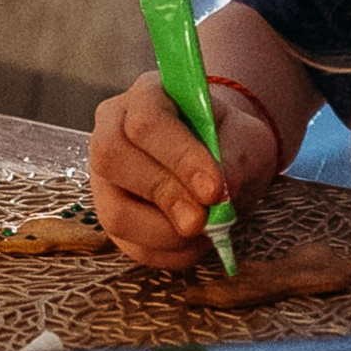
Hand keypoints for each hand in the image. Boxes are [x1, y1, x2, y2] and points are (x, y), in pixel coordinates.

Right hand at [89, 71, 281, 264]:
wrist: (220, 163)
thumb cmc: (229, 141)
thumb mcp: (246, 138)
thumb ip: (235, 157)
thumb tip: (221, 191)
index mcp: (145, 97)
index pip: (146, 123)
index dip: (179, 158)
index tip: (214, 189)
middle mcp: (110, 133)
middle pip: (112, 159)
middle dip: (164, 195)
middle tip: (204, 219)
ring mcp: (105, 179)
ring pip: (115, 213)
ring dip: (166, 233)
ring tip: (205, 230)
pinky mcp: (112, 218)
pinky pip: (129, 246)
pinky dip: (169, 252)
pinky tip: (195, 242)